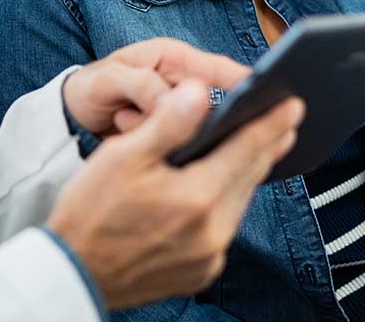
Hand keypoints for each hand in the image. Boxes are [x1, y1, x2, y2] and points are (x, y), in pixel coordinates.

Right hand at [47, 78, 303, 308]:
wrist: (71, 273)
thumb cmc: (90, 212)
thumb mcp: (122, 156)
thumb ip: (168, 123)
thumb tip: (199, 91)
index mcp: (196, 198)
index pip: (246, 149)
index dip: (271, 123)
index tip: (293, 104)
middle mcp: (212, 232)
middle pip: (249, 177)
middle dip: (267, 145)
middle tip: (285, 121)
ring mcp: (209, 257)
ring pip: (239, 203)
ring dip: (247, 174)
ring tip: (257, 149)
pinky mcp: (201, 272)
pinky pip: (224, 229)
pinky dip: (227, 204)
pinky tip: (221, 188)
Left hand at [61, 38, 251, 136]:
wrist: (72, 115)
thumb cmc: (91, 87)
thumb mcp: (109, 81)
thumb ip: (141, 86)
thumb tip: (174, 103)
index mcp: (174, 58)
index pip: (220, 68)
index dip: (244, 83)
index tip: (263, 99)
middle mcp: (182, 83)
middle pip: (215, 103)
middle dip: (201, 119)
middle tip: (167, 124)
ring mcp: (179, 110)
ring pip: (197, 129)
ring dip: (169, 134)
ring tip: (122, 118)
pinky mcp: (172, 134)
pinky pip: (184, 143)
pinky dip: (166, 146)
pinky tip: (132, 135)